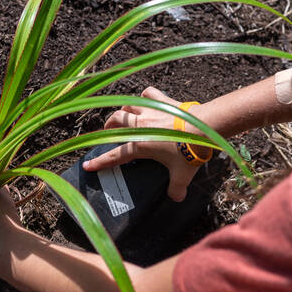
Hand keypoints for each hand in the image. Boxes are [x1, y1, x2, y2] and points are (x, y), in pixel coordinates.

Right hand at [81, 86, 208, 201]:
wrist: (204, 127)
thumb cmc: (190, 152)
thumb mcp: (182, 176)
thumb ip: (177, 189)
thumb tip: (176, 198)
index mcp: (140, 145)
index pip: (115, 156)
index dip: (100, 162)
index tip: (87, 166)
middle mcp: (140, 126)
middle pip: (115, 122)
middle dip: (108, 127)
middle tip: (109, 132)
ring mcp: (151, 111)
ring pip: (128, 105)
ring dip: (124, 111)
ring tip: (125, 116)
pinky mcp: (163, 101)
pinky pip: (148, 93)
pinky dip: (145, 96)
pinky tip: (147, 100)